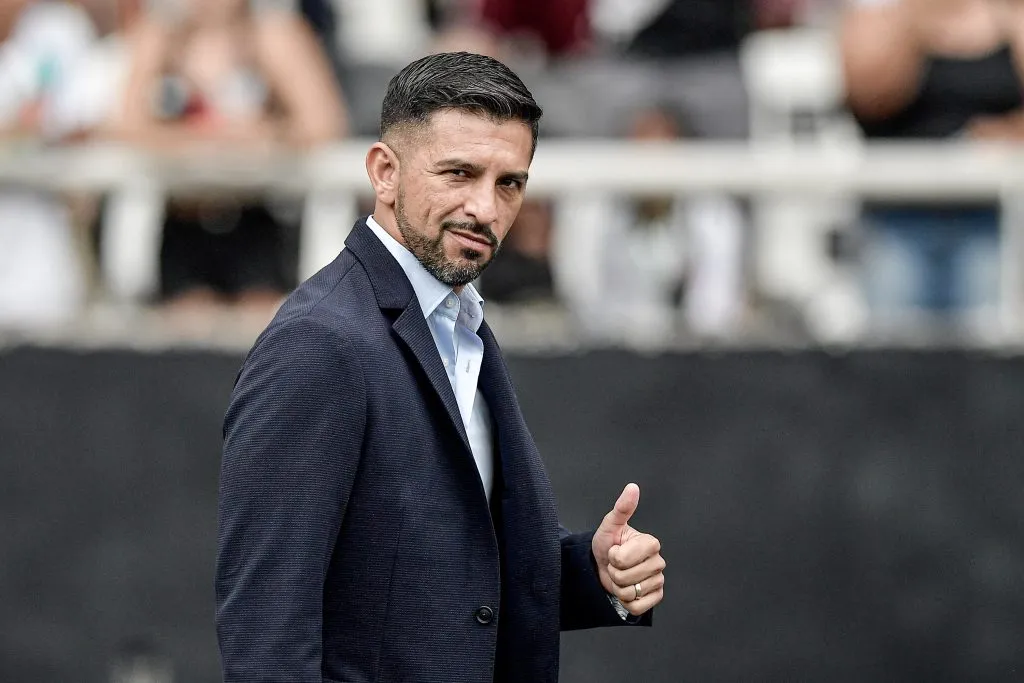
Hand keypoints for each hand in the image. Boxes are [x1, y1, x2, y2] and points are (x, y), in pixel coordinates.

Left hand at [591, 483, 665, 616]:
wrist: (604, 564)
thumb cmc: (608, 543)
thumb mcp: (610, 525)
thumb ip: (622, 507)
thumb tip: (632, 487)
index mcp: (651, 543)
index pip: (624, 560)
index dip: (613, 557)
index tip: (615, 550)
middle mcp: (659, 562)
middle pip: (627, 578)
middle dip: (615, 573)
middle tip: (616, 565)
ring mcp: (659, 581)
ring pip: (630, 594)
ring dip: (619, 588)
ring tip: (620, 576)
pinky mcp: (656, 597)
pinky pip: (637, 607)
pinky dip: (627, 602)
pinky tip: (627, 590)